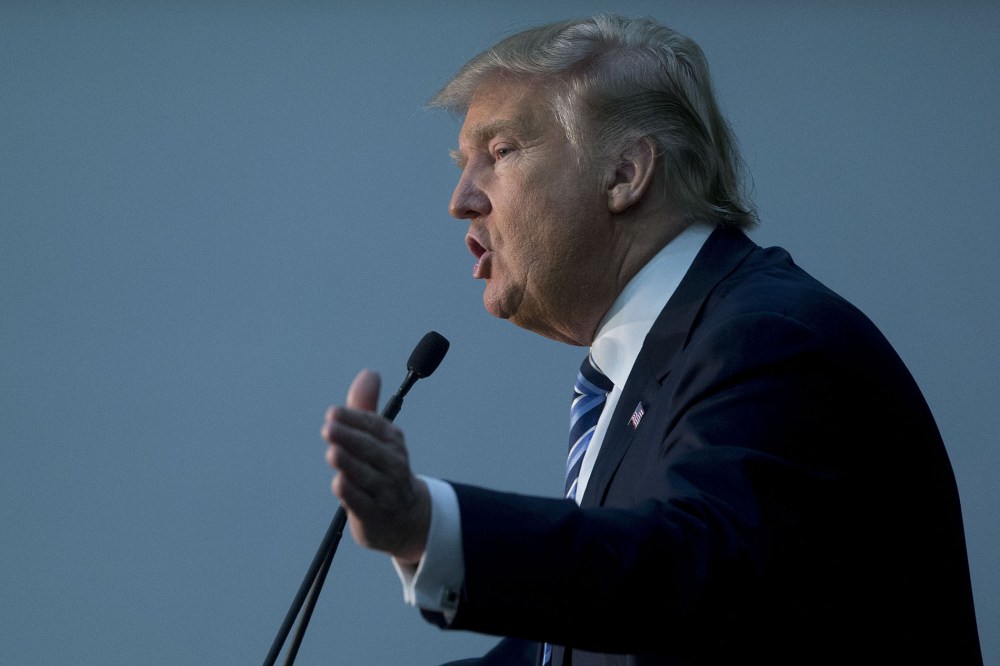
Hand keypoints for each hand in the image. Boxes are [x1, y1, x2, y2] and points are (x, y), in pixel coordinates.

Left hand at [322, 369, 430, 565]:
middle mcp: (392, 464)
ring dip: (349, 463)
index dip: (353, 418)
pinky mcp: (375, 515)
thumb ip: (366, 407)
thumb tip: (369, 373)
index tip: (333, 413)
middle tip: (328, 428)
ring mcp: (385, 490)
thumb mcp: (378, 439)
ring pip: (366, 475)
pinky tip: (340, 484)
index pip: (373, 426)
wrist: (406, 517)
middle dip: (349, 437)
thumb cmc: (384, 470)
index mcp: (393, 441)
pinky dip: (351, 493)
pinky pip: (362, 503)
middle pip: (370, 449)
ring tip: (333, 453)